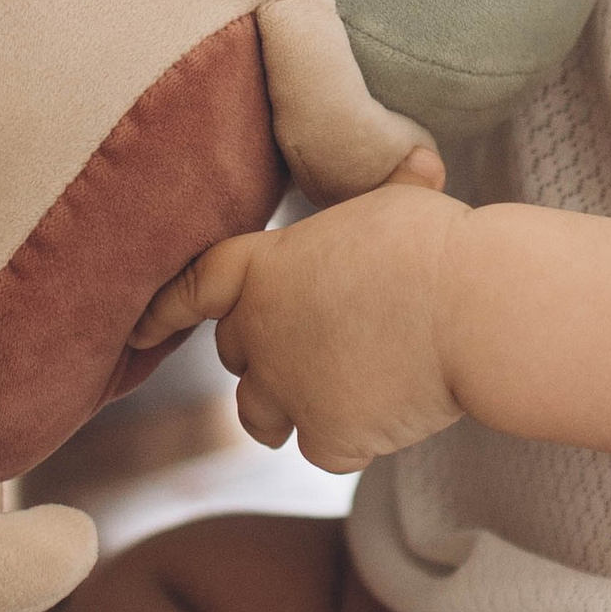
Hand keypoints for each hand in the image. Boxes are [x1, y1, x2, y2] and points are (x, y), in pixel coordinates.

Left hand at [133, 180, 470, 472]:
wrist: (475, 311)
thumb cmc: (440, 244)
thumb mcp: (400, 201)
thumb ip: (387, 193)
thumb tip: (421, 161)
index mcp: (265, 269)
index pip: (195, 285)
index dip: (164, 308)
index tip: (136, 330)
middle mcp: (260, 332)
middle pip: (236, 356)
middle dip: (264, 355)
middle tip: (317, 345)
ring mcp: (289, 389)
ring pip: (262, 416)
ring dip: (290, 407)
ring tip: (337, 391)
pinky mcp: (327, 437)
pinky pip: (322, 450)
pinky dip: (349, 440)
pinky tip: (388, 414)